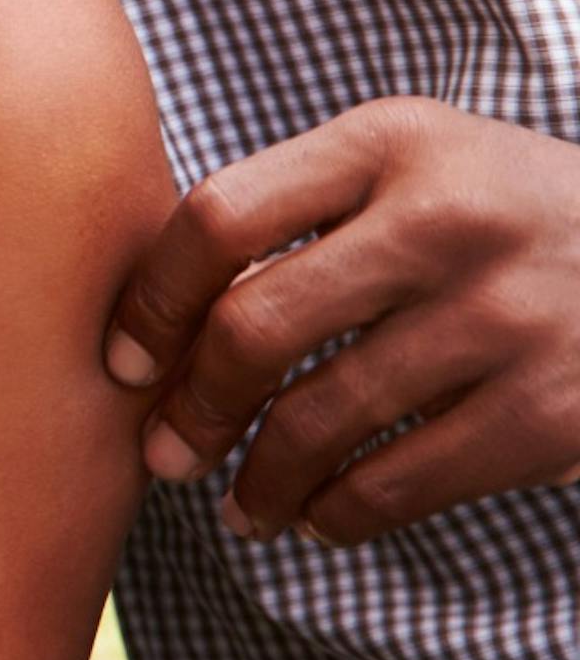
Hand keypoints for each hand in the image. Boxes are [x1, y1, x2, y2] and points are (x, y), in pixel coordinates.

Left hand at [113, 98, 579, 541]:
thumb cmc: (497, 216)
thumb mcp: (411, 168)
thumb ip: (299, 215)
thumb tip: (151, 332)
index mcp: (390, 142)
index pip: (220, 216)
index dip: (150, 301)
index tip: (122, 363)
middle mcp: (447, 218)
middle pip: (255, 325)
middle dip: (191, 407)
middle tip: (167, 455)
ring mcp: (507, 313)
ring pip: (320, 418)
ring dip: (258, 480)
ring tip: (240, 506)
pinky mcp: (553, 408)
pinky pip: (400, 480)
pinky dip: (339, 513)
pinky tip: (318, 517)